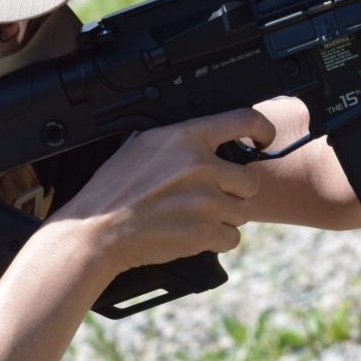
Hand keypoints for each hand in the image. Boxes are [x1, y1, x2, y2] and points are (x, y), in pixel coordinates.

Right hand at [50, 108, 276, 272]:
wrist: (97, 232)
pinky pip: (232, 237)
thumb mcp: (141, 146)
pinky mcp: (204, 232)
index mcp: (186, 137)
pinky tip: (194, 234)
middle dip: (235, 191)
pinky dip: (217, 240)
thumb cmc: (113, 190)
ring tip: (195, 217)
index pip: (244, 120)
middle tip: (211, 197)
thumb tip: (208, 136)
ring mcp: (206, 201)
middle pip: (249, 179)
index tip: (263, 139)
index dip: (262, 129)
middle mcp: (201, 166)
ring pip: (243, 211)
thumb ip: (179, 139)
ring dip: (225, 217)